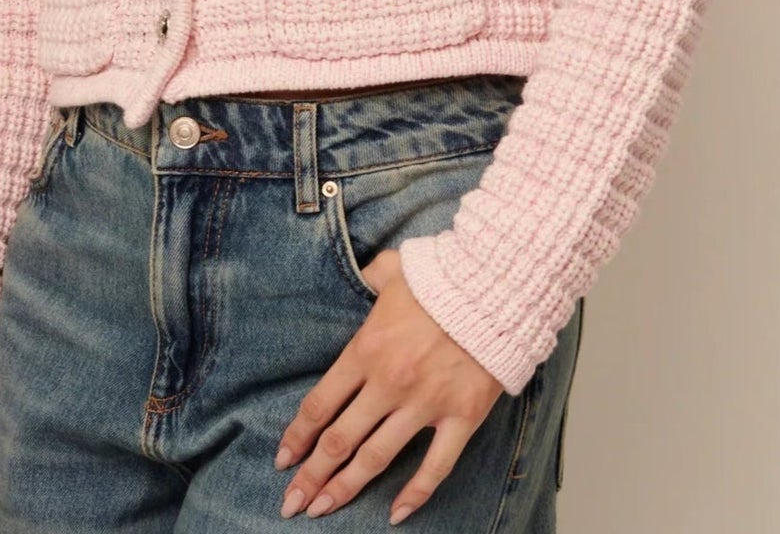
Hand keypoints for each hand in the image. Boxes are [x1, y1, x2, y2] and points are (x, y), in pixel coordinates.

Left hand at [273, 248, 503, 523]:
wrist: (496, 287)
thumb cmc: (442, 277)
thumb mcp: (392, 270)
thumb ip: (368, 278)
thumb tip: (358, 277)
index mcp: (366, 349)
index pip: (320, 403)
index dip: (297, 436)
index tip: (283, 459)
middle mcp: (389, 383)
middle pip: (339, 440)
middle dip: (311, 475)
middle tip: (292, 502)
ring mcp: (425, 403)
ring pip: (376, 458)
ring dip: (345, 488)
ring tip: (322, 511)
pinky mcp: (461, 417)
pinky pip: (435, 467)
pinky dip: (415, 494)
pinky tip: (395, 514)